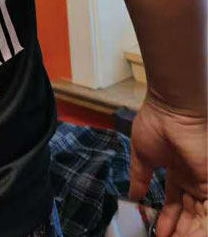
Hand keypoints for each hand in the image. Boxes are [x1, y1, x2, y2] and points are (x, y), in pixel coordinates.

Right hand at [129, 92, 206, 236]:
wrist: (170, 108)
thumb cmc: (155, 124)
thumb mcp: (142, 155)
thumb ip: (139, 177)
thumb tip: (132, 196)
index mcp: (177, 173)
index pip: (175, 204)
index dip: (166, 220)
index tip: (156, 233)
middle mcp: (192, 180)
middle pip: (189, 214)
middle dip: (178, 229)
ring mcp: (203, 182)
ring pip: (200, 216)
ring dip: (187, 230)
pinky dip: (199, 226)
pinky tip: (185, 234)